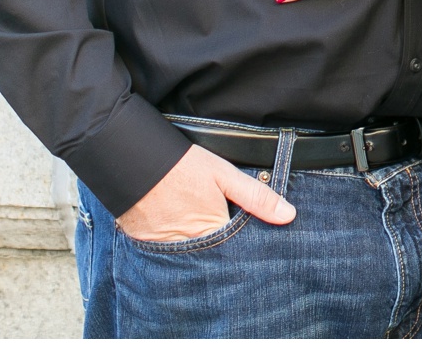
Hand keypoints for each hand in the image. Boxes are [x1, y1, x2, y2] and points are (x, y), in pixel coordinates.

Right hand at [115, 144, 294, 241]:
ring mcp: (164, 251)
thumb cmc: (181, 167)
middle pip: (214, 259)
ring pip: (191, 258)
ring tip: (199, 229)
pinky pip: (167, 255)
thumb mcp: (225, 175)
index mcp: (212, 233)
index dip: (246, 247)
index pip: (237, 252)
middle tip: (223, 233)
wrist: (133, 163)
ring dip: (199, 252)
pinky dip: (176, 247)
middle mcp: (188, 249)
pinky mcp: (146, 247)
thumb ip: (256, 197)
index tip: (254, 246)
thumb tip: (288, 215)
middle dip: (223, 253)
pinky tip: (179, 230)